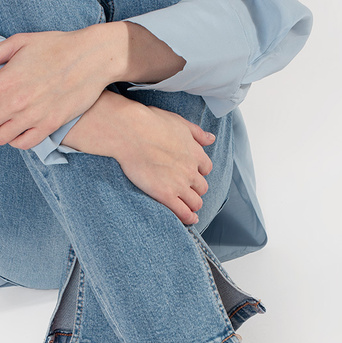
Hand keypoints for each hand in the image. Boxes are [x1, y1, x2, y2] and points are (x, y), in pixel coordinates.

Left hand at [0, 24, 124, 149]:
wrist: (91, 59)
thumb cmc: (55, 46)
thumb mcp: (18, 43)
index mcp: (3, 81)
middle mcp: (15, 103)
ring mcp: (33, 117)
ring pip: (0, 138)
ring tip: (0, 122)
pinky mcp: (50, 126)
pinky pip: (24, 144)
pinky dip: (16, 140)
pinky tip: (17, 129)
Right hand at [63, 91, 213, 224]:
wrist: (130, 132)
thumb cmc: (150, 123)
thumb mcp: (179, 122)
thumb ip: (197, 133)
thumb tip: (211, 139)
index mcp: (195, 153)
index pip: (206, 169)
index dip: (198, 173)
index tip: (190, 175)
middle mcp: (191, 170)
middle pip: (202, 187)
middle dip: (195, 190)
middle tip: (185, 192)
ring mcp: (179, 184)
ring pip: (196, 202)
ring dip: (193, 206)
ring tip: (187, 208)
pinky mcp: (165, 195)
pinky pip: (184, 213)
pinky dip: (188, 218)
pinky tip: (187, 220)